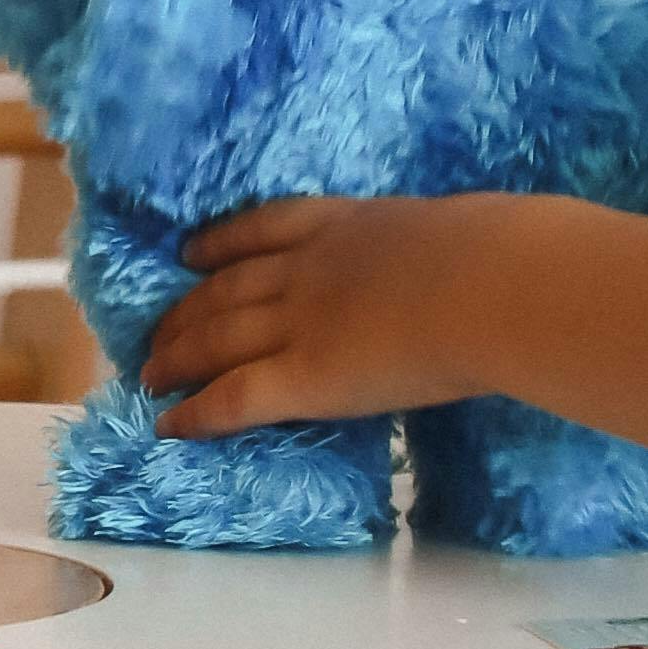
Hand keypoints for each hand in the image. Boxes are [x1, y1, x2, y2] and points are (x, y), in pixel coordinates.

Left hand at [144, 193, 511, 432]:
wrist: (488, 283)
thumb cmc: (497, 254)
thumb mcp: (456, 231)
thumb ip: (436, 249)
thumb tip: (459, 265)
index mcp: (347, 224)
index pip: (267, 229)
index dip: (221, 243)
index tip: (192, 252)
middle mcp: (306, 270)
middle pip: (227, 287)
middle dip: (187, 309)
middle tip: (157, 328)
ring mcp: (298, 323)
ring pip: (217, 338)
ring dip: (177, 355)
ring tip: (149, 373)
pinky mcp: (301, 379)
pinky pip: (233, 398)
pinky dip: (196, 412)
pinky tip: (169, 424)